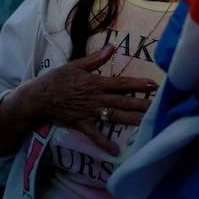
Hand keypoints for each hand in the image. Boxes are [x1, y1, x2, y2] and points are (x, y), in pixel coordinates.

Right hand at [32, 45, 158, 154]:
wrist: (39, 97)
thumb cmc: (56, 79)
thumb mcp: (76, 65)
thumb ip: (95, 58)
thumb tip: (111, 47)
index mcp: (96, 83)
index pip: (122, 83)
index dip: (138, 85)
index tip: (153, 85)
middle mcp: (97, 98)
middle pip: (124, 101)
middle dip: (142, 104)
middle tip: (158, 107)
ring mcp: (91, 113)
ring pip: (115, 117)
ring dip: (132, 120)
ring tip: (147, 123)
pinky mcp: (82, 124)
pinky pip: (95, 135)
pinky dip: (105, 143)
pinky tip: (116, 151)